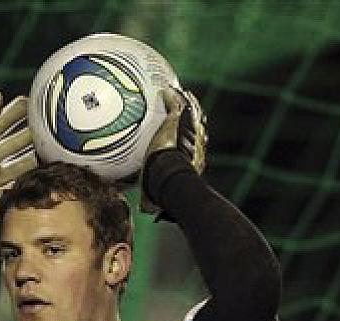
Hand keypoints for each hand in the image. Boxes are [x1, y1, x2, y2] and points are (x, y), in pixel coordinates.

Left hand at [140, 87, 207, 212]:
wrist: (170, 176)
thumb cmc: (165, 189)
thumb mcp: (156, 196)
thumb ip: (150, 200)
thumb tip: (143, 212)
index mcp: (192, 158)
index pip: (192, 147)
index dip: (190, 141)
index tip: (185, 137)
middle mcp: (195, 143)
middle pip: (196, 127)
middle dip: (193, 118)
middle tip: (188, 111)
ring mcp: (190, 130)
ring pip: (191, 113)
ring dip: (186, 103)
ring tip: (181, 93)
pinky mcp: (179, 119)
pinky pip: (176, 104)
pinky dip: (172, 97)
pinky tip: (166, 89)